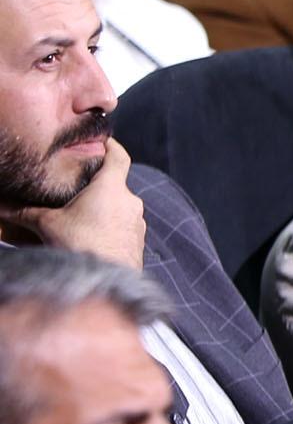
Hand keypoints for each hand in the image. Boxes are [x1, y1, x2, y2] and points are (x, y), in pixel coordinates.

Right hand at [0, 137, 144, 268]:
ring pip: (120, 207)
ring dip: (104, 207)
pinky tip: (93, 234)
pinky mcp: (138, 241)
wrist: (109, 282)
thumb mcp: (47, 224)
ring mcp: (138, 223)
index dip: (111, 146)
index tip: (103, 142)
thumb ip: (23, 212)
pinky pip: (124, 226)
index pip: (119, 156)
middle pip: (116, 184)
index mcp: (112, 187)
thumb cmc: (82, 246)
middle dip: (98, 184)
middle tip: (79, 184)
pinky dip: (110, 225)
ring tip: (83, 213)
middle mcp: (131, 202)